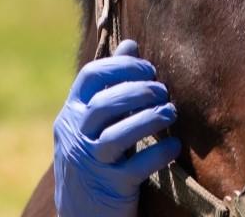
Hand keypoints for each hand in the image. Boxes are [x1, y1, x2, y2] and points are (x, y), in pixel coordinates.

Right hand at [53, 40, 181, 216]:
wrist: (81, 214)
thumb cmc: (95, 157)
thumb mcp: (95, 122)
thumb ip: (110, 85)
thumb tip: (130, 44)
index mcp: (70, 115)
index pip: (90, 77)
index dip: (121, 66)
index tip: (148, 69)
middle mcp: (76, 137)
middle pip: (105, 104)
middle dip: (139, 91)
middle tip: (163, 91)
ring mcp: (91, 163)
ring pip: (118, 134)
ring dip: (150, 119)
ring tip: (171, 113)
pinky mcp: (111, 187)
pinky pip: (137, 166)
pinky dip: (159, 153)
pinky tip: (174, 146)